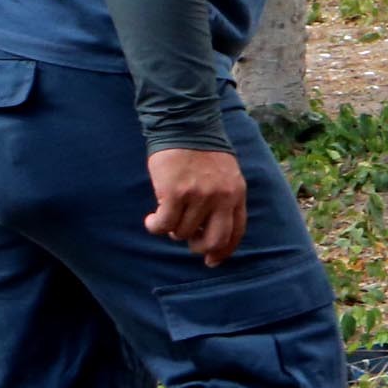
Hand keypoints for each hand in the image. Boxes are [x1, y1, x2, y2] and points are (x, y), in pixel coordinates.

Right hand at [144, 147, 248, 265]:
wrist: (185, 125)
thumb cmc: (202, 152)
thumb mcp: (226, 175)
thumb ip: (224, 200)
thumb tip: (208, 231)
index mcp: (236, 193)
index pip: (236, 232)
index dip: (223, 251)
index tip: (212, 261)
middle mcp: (221, 197)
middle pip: (213, 240)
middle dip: (198, 247)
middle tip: (186, 238)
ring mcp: (199, 196)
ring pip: (183, 232)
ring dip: (172, 230)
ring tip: (166, 216)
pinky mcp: (175, 193)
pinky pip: (163, 224)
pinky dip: (155, 226)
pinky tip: (151, 219)